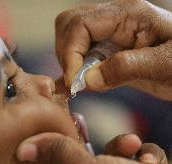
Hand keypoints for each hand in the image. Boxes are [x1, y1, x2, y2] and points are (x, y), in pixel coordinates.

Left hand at [17, 133, 171, 163]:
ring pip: (117, 151)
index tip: (69, 120)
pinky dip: (147, 155)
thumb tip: (22, 149)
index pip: (61, 158)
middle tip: (99, 127)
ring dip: (127, 145)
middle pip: (90, 152)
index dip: (63, 138)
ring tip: (135, 148)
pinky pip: (139, 155)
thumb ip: (58, 154)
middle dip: (101, 139)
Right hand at [56, 0, 171, 100]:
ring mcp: (109, 34)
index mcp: (128, 14)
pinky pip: (81, 54)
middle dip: (66, 53)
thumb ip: (125, 68)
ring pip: (71, 38)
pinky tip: (83, 84)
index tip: (74, 81)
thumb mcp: (164, 64)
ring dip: (70, 62)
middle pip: (69, 24)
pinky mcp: (107, 51)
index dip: (70, 52)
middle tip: (76, 80)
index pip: (80, 24)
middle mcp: (114, 19)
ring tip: (83, 83)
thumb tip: (87, 80)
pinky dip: (75, 70)